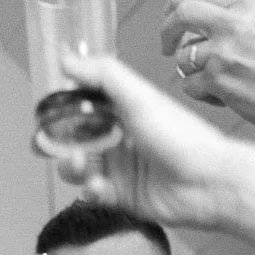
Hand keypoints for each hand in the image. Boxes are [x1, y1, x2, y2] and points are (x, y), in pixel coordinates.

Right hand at [53, 54, 254, 236]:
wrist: (209, 183)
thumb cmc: (180, 136)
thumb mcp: (139, 97)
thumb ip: (102, 75)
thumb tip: (65, 57)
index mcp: (126, 111)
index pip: (85, 105)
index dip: (63, 108)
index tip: (46, 111)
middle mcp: (122, 138)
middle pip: (76, 138)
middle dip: (58, 142)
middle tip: (45, 143)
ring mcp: (122, 169)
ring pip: (80, 167)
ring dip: (72, 166)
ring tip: (79, 165)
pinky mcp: (124, 197)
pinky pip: (94, 193)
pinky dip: (90, 190)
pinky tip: (98, 188)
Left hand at [162, 0, 254, 162]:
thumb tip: (249, 18)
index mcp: (253, 2)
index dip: (179, 5)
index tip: (174, 18)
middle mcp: (235, 22)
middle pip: (181, 13)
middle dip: (166, 30)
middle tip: (166, 45)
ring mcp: (224, 52)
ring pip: (182, 57)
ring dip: (191, 71)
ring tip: (213, 82)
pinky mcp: (218, 81)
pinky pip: (190, 86)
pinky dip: (202, 94)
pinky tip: (223, 98)